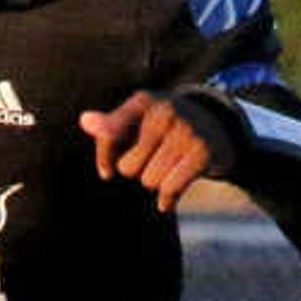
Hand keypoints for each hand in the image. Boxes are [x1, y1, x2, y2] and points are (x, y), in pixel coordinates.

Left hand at [80, 91, 214, 211]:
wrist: (215, 125)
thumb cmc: (162, 126)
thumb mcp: (136, 120)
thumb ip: (109, 125)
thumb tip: (85, 120)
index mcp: (143, 101)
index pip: (109, 134)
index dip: (105, 157)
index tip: (106, 173)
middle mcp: (164, 112)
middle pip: (128, 167)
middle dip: (136, 170)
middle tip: (152, 159)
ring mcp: (185, 131)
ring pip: (149, 181)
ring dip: (155, 182)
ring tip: (167, 167)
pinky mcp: (201, 152)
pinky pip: (170, 189)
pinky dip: (168, 199)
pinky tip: (168, 198)